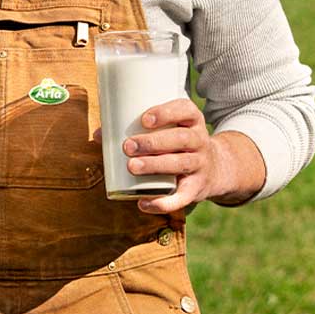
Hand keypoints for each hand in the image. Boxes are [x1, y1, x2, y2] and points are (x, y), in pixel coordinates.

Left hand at [121, 98, 262, 213]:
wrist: (215, 169)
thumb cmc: (177, 144)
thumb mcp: (168, 131)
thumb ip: (137, 130)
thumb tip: (99, 135)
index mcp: (192, 121)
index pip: (185, 110)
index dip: (166, 113)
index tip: (144, 120)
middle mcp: (200, 141)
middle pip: (181, 139)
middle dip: (153, 142)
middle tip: (127, 146)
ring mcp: (200, 165)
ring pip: (180, 164)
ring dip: (155, 165)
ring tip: (131, 166)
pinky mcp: (196, 189)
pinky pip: (182, 197)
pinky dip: (163, 203)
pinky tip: (143, 203)